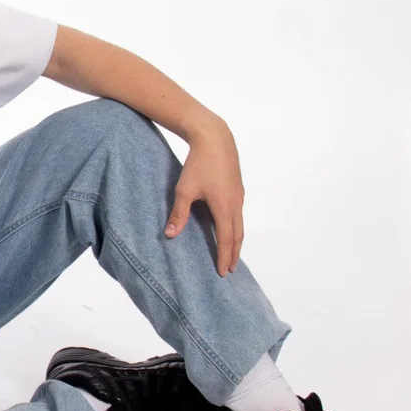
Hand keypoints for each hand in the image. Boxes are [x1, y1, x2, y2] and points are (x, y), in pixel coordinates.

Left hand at [164, 120, 244, 276]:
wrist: (215, 138)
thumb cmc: (198, 163)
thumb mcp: (184, 189)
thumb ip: (178, 213)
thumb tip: (170, 235)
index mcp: (224, 207)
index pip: (226, 239)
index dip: (224, 257)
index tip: (223, 272)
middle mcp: (235, 203)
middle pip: (238, 235)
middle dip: (234, 254)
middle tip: (230, 269)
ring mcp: (239, 195)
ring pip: (240, 224)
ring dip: (236, 240)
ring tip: (232, 253)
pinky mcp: (238, 188)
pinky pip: (239, 213)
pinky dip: (236, 226)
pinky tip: (229, 227)